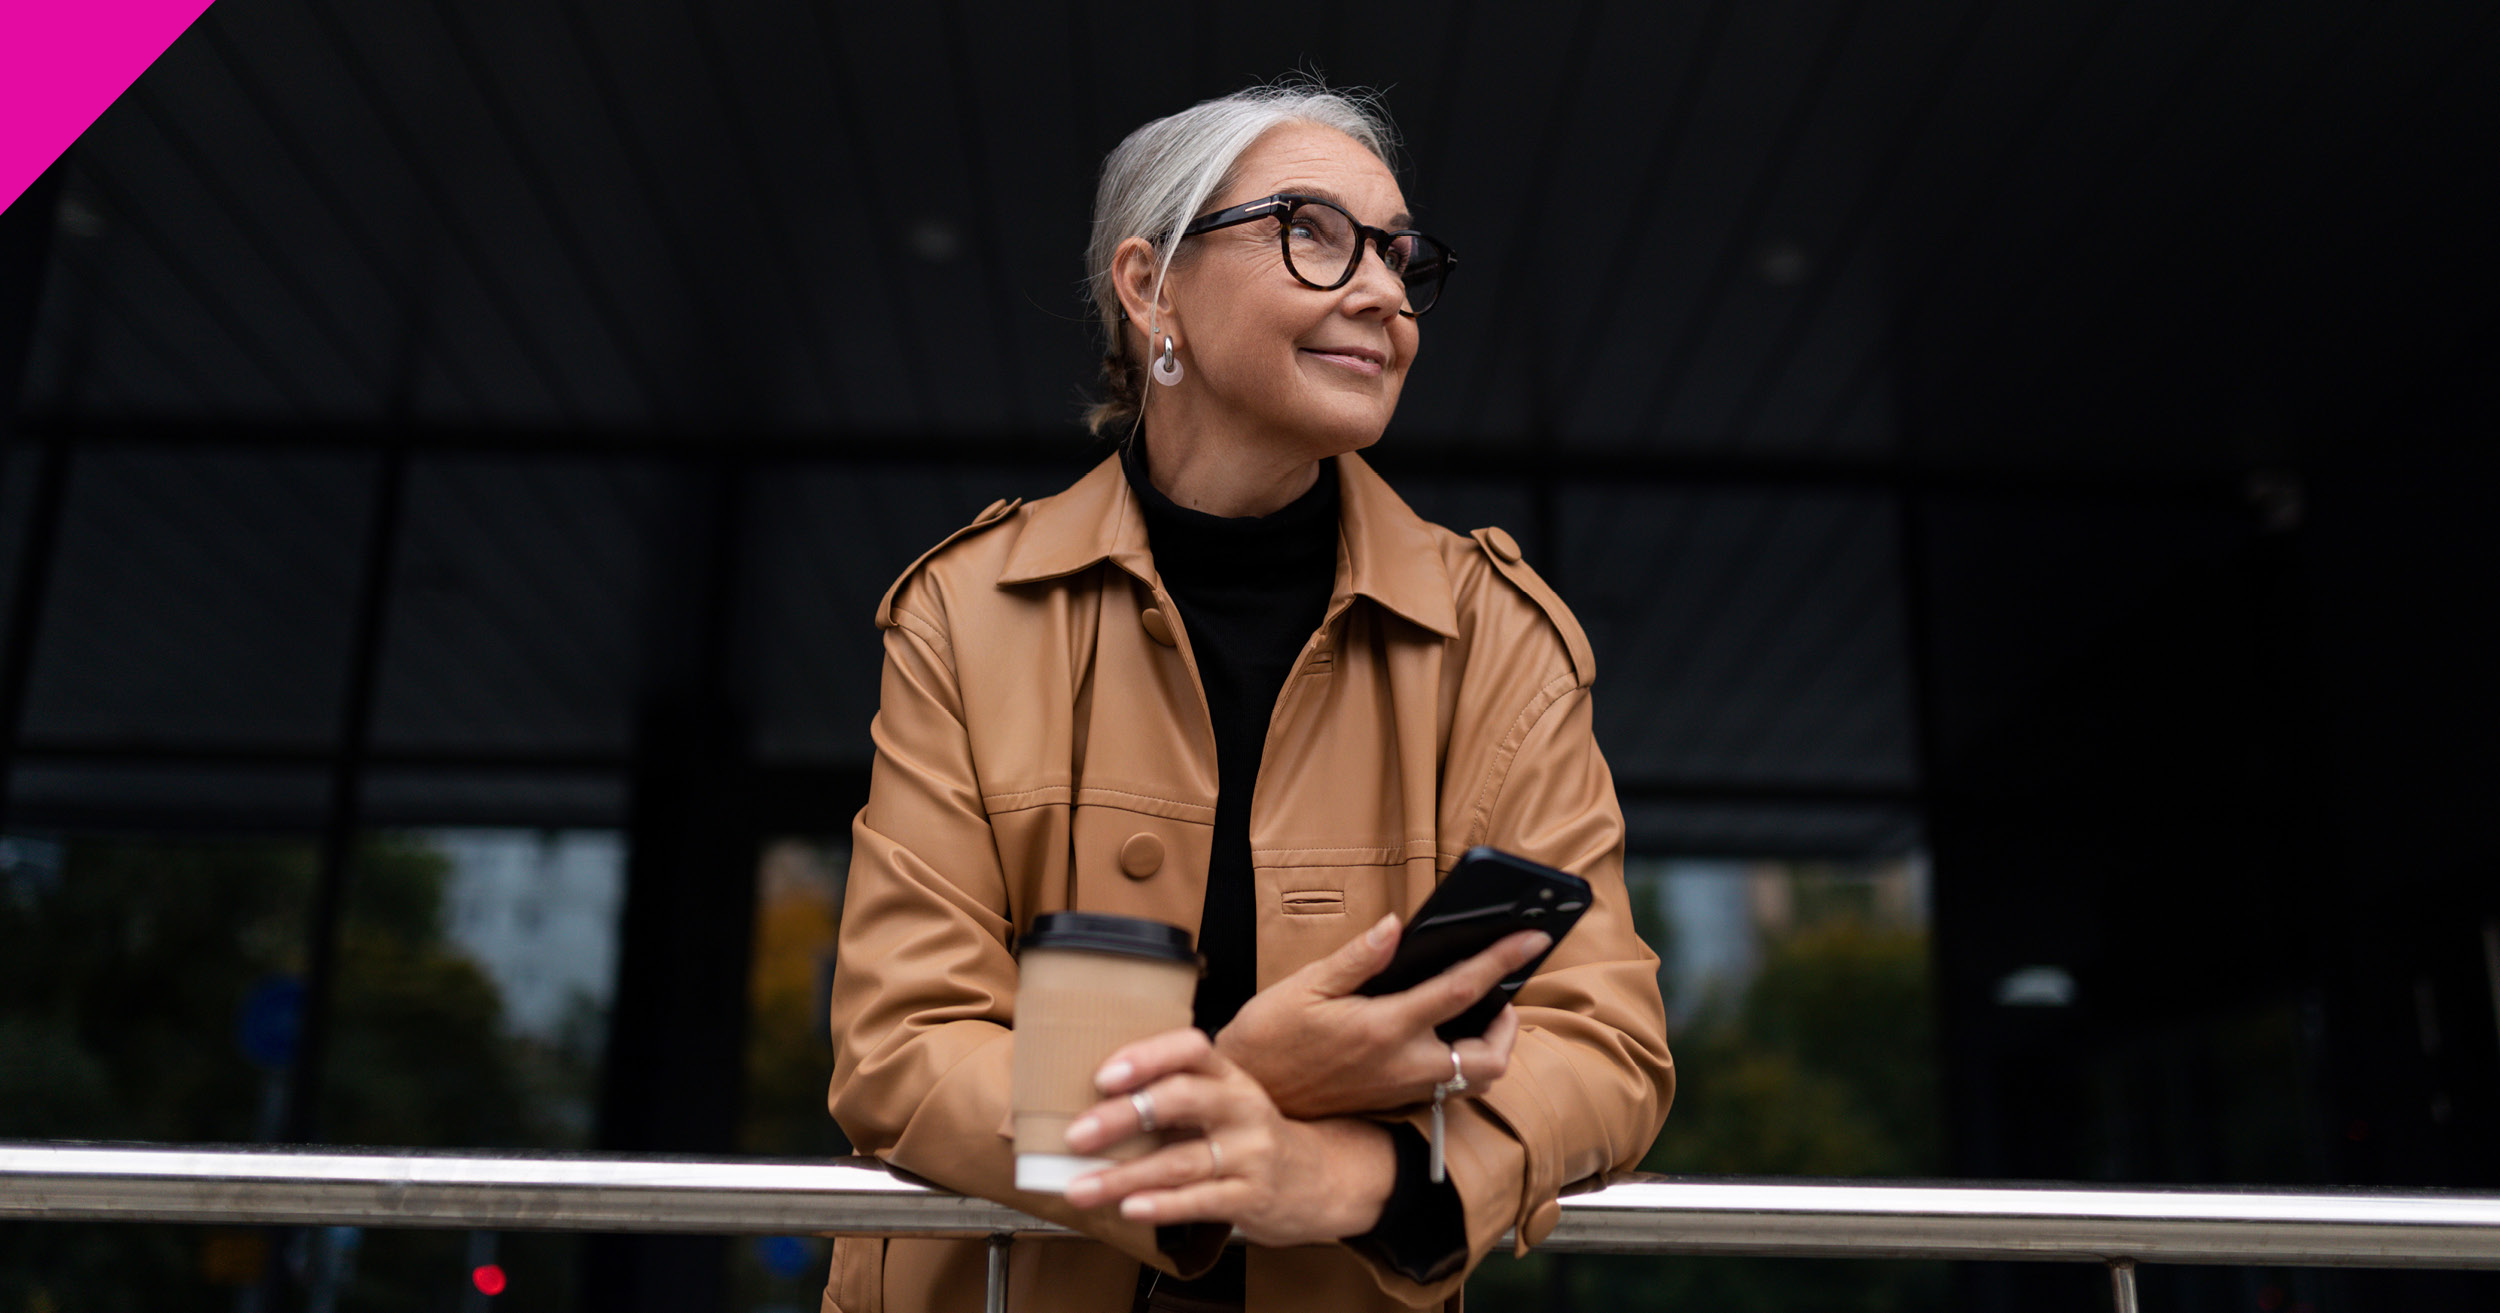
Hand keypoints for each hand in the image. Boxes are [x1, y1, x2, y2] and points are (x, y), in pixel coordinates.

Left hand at [1060, 1028, 1396, 1246]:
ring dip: (1124, 1176)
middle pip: (1181, 1100)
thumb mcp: (1226, 1102)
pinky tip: (1130, 1207)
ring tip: (1081, 1186)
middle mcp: (1242, 1108)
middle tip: (1076, 1134)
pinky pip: (1202, 1201)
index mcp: (1230, 1076)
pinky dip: (1163, 1204)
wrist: (1324, 1179)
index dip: (1147, 1056)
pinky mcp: (1253, 1197)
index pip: (1191, 1049)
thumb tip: (1092, 1104)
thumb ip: (1176, 1095)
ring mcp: (1251, 1153)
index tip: (1104, 1076)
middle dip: (1123, 1116)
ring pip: (1181, 1161)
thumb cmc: (1254, 1137)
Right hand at [1215, 913, 1543, 1118]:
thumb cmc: (1269, 1036)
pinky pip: (1448, 1090)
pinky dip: (1462, 1064)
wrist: (1248, 1094)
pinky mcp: (1392, 1102)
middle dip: (1508, 1026)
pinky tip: (1444, 1036)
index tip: (1532, 938)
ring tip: (1479, 1014)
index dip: (1502, 960)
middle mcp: (1402, 1065)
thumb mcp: (1306, 984)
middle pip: (1489, 1058)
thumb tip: (1396, 927)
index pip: (1461, 990)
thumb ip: (1358, 958)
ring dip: (1490, 1049)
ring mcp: (1400, 1089)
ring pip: (1474, 1082)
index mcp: (1383, 1028)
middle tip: (1501, 995)